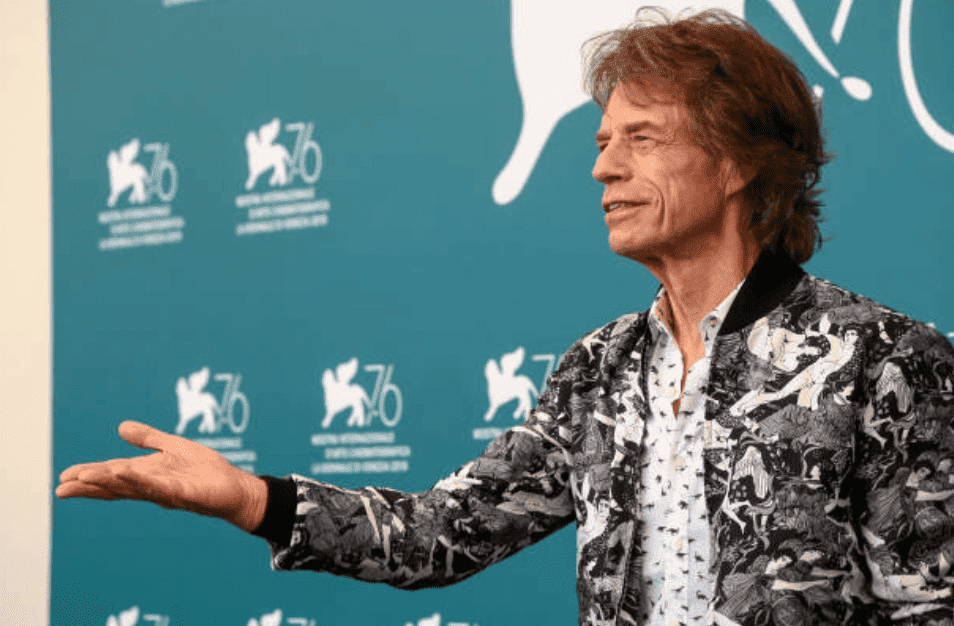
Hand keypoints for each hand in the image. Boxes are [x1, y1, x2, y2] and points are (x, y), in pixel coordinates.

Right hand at [55, 420, 267, 532]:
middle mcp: (152, 486)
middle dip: (89, 486)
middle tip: (62, 487)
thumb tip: (121, 427)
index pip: (113, 475)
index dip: (89, 476)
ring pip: (133, 487)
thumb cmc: (205, 470)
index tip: (64, 477)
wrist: (234, 487)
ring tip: (85, 477)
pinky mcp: (185, 493)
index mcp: (147, 474)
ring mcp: (167, 491)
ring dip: (109, 482)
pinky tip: (126, 473)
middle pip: (115, 486)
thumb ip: (149, 438)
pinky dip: (143, 481)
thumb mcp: (173, 447)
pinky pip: (161, 487)